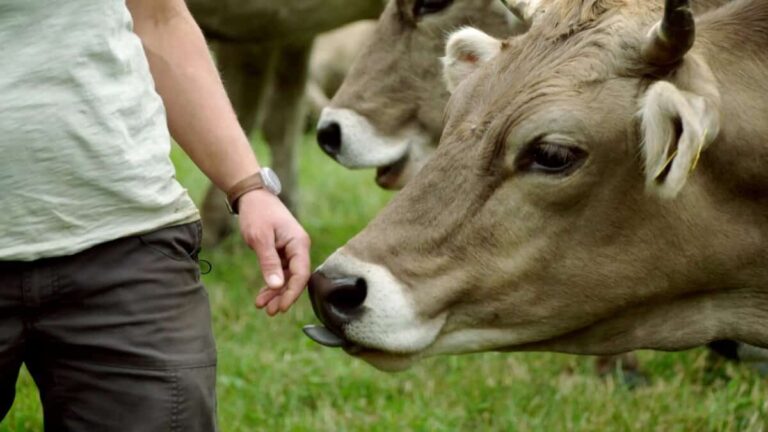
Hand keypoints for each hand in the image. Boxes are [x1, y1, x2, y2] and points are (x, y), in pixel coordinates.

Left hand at [237, 190, 310, 315]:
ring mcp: (291, 250)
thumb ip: (269, 262)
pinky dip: (271, 283)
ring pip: (287, 277)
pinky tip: (262, 295)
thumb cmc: (257, 213)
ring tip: (262, 306)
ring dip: (275, 292)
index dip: (292, 293)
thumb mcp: (260, 238)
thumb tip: (276, 285)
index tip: (281, 307)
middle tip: (269, 311)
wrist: (252, 196)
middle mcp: (299, 248)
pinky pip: (280, 272)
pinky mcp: (282, 252)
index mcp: (299, 243)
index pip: (301, 274)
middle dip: (283, 296)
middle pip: (295, 279)